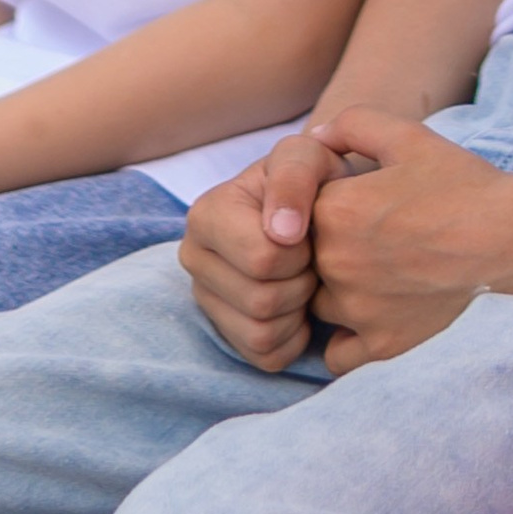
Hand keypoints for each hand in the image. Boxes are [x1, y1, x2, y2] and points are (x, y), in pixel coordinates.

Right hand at [180, 134, 346, 371]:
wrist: (319, 208)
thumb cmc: (313, 180)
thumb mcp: (309, 156)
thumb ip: (294, 176)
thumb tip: (282, 232)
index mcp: (205, 215)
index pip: (261, 259)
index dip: (300, 251)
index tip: (309, 232)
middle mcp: (194, 259)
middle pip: (261, 301)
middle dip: (302, 282)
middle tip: (313, 259)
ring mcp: (206, 300)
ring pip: (260, 333)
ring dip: (298, 310)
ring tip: (306, 278)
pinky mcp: (226, 333)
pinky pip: (265, 357)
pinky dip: (294, 338)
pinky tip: (300, 306)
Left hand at [305, 107, 512, 369]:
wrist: (510, 236)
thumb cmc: (460, 183)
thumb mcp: (407, 135)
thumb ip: (351, 125)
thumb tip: (315, 137)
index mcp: (333, 212)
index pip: (297, 211)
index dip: (324, 206)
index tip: (355, 204)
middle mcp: (334, 264)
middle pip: (302, 262)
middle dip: (327, 251)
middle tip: (372, 239)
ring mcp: (356, 309)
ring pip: (316, 306)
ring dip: (335, 293)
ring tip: (377, 275)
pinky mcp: (382, 343)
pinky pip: (337, 355)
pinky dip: (347, 340)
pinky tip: (373, 315)